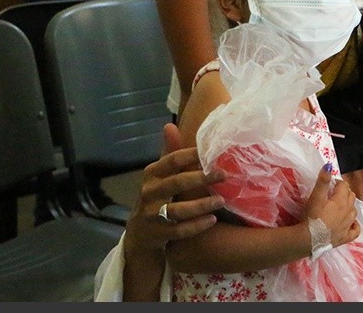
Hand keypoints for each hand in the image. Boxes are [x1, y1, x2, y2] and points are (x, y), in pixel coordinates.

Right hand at [123, 123, 225, 259]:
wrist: (139, 236)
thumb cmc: (157, 199)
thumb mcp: (160, 176)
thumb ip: (169, 153)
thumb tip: (169, 125)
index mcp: (152, 174)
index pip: (171, 160)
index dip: (191, 155)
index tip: (212, 152)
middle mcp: (149, 193)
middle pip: (176, 183)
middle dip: (201, 178)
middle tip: (223, 174)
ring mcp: (151, 215)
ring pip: (177, 210)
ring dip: (200, 205)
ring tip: (221, 200)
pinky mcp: (157, 234)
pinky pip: (178, 230)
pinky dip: (195, 226)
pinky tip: (212, 220)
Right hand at [305, 166, 359, 248]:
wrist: (308, 239)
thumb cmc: (311, 217)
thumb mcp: (315, 196)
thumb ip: (322, 181)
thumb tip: (329, 166)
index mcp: (341, 201)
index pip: (344, 186)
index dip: (337, 183)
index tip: (330, 184)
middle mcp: (348, 212)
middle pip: (351, 197)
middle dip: (344, 193)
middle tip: (333, 194)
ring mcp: (348, 225)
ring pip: (354, 211)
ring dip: (349, 206)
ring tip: (339, 206)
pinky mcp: (345, 237)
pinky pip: (356, 230)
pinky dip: (354, 225)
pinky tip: (350, 223)